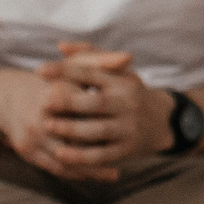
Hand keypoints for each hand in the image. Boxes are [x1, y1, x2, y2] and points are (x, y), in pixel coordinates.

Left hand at [26, 42, 173, 179]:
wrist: (162, 122)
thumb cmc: (127, 93)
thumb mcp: (115, 72)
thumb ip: (88, 57)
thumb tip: (60, 46)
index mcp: (120, 82)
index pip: (92, 73)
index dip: (66, 71)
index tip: (40, 70)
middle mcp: (127, 104)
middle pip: (97, 103)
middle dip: (70, 102)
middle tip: (44, 101)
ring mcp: (128, 128)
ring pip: (98, 130)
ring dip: (72, 129)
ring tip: (48, 126)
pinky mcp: (126, 150)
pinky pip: (101, 155)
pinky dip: (80, 157)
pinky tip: (61, 154)